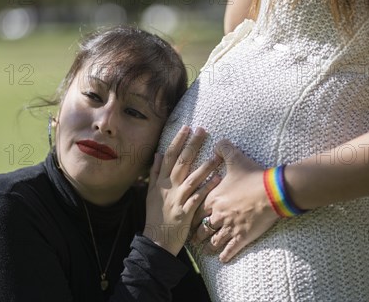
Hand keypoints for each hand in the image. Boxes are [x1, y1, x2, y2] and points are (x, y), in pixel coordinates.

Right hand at [144, 126, 220, 255]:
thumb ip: (155, 172)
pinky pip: (198, 197)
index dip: (178, 141)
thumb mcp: (151, 192)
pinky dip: (207, 188)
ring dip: (204, 166)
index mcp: (160, 181)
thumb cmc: (155, 215)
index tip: (187, 127)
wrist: (156, 240)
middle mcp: (168, 188)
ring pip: (192, 179)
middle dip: (192, 145)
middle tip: (203, 131)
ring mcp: (177, 199)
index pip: (169, 156)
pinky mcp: (186, 212)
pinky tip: (217, 179)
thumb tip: (158, 153)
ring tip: (216, 155)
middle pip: (181, 162)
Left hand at [191, 139, 278, 262]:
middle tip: (193, 237)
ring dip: (208, 246)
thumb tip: (218, 142)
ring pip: (213, 241)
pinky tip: (222, 259)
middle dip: (197, 233)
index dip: (191, 214)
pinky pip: (229, 250)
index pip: (195, 209)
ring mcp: (230, 227)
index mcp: (213, 198)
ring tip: (205, 249)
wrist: (273, 191)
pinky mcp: (242, 237)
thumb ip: (224, 149)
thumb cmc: (253, 175)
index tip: (188, 218)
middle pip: (201, 228)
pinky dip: (224, 255)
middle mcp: (218, 215)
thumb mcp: (236, 158)